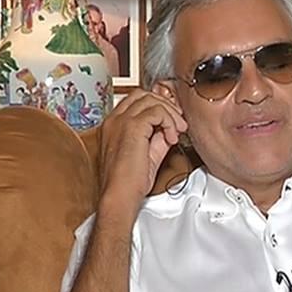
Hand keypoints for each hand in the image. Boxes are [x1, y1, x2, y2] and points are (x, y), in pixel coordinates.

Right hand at [99, 89, 187, 209]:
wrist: (120, 196)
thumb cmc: (128, 183)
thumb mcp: (147, 154)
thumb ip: (157, 137)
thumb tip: (170, 128)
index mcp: (113, 125)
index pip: (136, 100)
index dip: (157, 106)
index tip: (171, 119)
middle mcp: (114, 120)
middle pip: (144, 94)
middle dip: (165, 105)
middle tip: (178, 121)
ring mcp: (121, 122)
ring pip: (152, 100)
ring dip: (170, 114)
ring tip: (177, 131)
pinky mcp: (131, 127)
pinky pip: (157, 112)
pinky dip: (169, 122)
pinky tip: (171, 139)